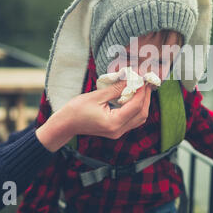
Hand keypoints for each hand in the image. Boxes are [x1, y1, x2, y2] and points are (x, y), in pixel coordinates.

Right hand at [36, 81, 151, 151]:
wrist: (65, 124)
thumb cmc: (76, 109)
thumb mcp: (97, 96)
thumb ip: (116, 89)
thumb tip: (130, 80)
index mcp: (114, 123)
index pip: (136, 106)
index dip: (142, 92)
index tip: (144, 79)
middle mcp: (118, 130)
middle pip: (142, 114)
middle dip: (146, 97)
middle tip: (146, 83)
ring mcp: (118, 132)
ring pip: (139, 118)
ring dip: (143, 103)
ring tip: (142, 88)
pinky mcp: (116, 130)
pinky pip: (132, 120)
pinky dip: (136, 108)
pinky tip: (134, 96)